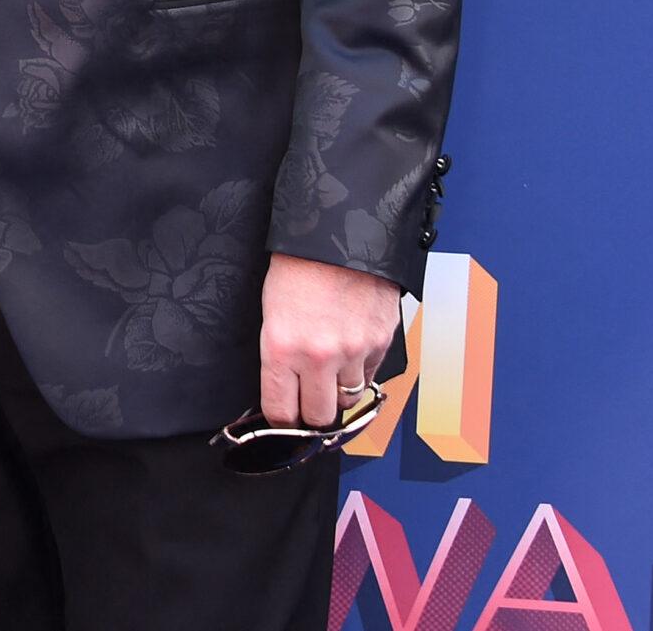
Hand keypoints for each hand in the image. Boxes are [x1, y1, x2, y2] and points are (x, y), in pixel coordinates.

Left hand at [259, 253, 399, 427]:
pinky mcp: (381, 343)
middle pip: (319, 418)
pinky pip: (371, 377)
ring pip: (349, 401)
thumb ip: (281, 355)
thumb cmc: (297, 266)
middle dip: (312, 414)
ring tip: (330, 373)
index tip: (282, 416)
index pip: (280, 412)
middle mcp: (319, 356)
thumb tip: (286, 389)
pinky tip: (350, 352)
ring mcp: (354, 352)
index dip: (281, 420)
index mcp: (281, 348)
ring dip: (339, 393)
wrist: (337, 232)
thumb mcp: (272, 311)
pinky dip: (360, 372)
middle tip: (308, 401)